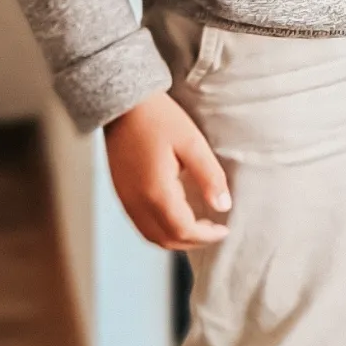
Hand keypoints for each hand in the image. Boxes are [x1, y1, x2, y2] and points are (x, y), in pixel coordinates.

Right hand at [104, 90, 231, 249]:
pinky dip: (161, 229)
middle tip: (215, 230)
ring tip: (199, 227)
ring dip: (176, 238)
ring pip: (151, 236)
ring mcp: (125, 199)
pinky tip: (176, 215)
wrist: (123, 104)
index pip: (183, 230)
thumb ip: (210, 176)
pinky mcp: (120, 193)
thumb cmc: (159, 118)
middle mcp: (136, 201)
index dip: (206, 236)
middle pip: (165, 240)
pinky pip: (140, 224)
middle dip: (193, 241)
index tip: (225, 228)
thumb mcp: (192, 143)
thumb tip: (223, 206)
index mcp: (156, 191)